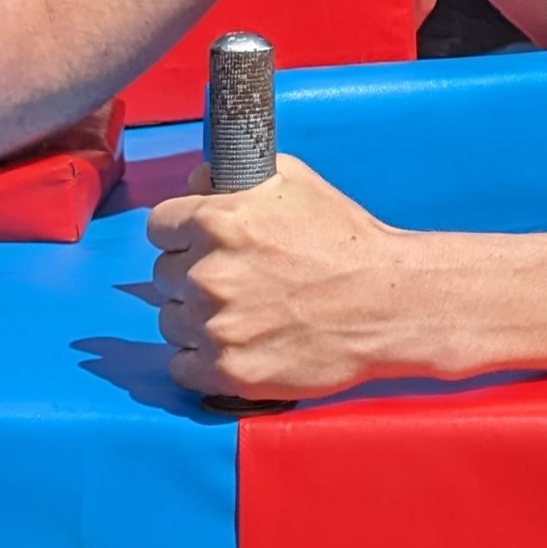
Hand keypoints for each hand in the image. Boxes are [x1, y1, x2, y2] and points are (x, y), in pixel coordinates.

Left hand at [148, 155, 426, 399]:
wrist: (387, 303)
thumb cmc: (346, 241)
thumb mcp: (290, 181)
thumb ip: (229, 176)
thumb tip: (194, 180)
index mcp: (216, 221)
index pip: (159, 227)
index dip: (180, 235)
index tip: (198, 246)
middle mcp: (208, 274)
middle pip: (164, 277)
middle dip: (192, 278)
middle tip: (233, 283)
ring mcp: (216, 326)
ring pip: (171, 322)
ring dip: (195, 320)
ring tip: (240, 316)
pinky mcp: (229, 371)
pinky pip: (182, 368)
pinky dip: (202, 362)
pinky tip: (234, 347)